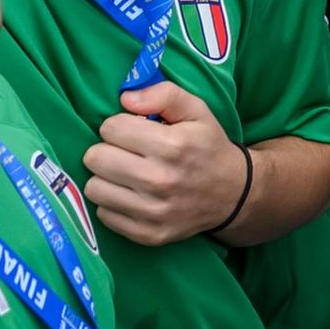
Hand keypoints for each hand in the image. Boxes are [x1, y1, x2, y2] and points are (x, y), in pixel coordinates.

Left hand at [84, 83, 250, 244]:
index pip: (110, 128)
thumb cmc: (208, 147)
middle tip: (127, 154)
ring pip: (94, 188)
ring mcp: (154, 211)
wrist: (235, 194)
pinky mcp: (148, 234)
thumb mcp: (197, 111)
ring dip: (107, 178)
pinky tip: (133, 196)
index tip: (134, 133)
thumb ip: (163, 94)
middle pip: (95, 158)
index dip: (120, 126)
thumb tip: (124, 98)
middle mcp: (161, 179)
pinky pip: (104, 214)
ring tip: (128, 175)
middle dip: (108, 151)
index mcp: (172, 145)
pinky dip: (114, 203)